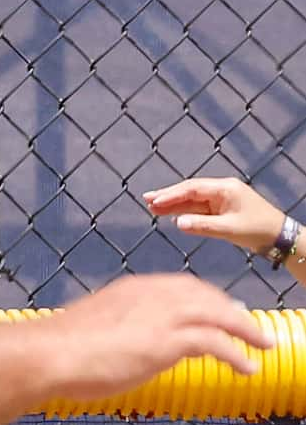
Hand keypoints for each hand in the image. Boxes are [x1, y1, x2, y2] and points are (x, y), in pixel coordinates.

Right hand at [41, 275, 269, 401]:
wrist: (48, 353)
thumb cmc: (57, 349)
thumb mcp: (91, 330)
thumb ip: (115, 332)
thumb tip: (120, 348)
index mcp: (134, 289)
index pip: (181, 288)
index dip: (204, 300)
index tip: (216, 310)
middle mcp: (154, 295)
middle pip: (207, 297)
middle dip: (231, 311)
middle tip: (248, 327)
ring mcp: (165, 316)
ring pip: (221, 315)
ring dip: (246, 330)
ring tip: (262, 346)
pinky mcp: (170, 340)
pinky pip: (217, 342)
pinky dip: (237, 354)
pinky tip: (247, 367)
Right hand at [145, 176, 285, 255]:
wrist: (277, 235)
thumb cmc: (257, 229)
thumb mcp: (229, 229)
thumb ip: (202, 226)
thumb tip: (177, 223)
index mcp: (225, 189)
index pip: (193, 189)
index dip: (171, 194)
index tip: (154, 200)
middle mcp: (222, 191)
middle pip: (190, 191)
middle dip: (168, 196)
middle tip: (146, 199)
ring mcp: (221, 200)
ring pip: (192, 200)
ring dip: (173, 204)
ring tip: (152, 207)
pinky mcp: (221, 210)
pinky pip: (198, 209)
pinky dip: (184, 211)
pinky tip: (170, 214)